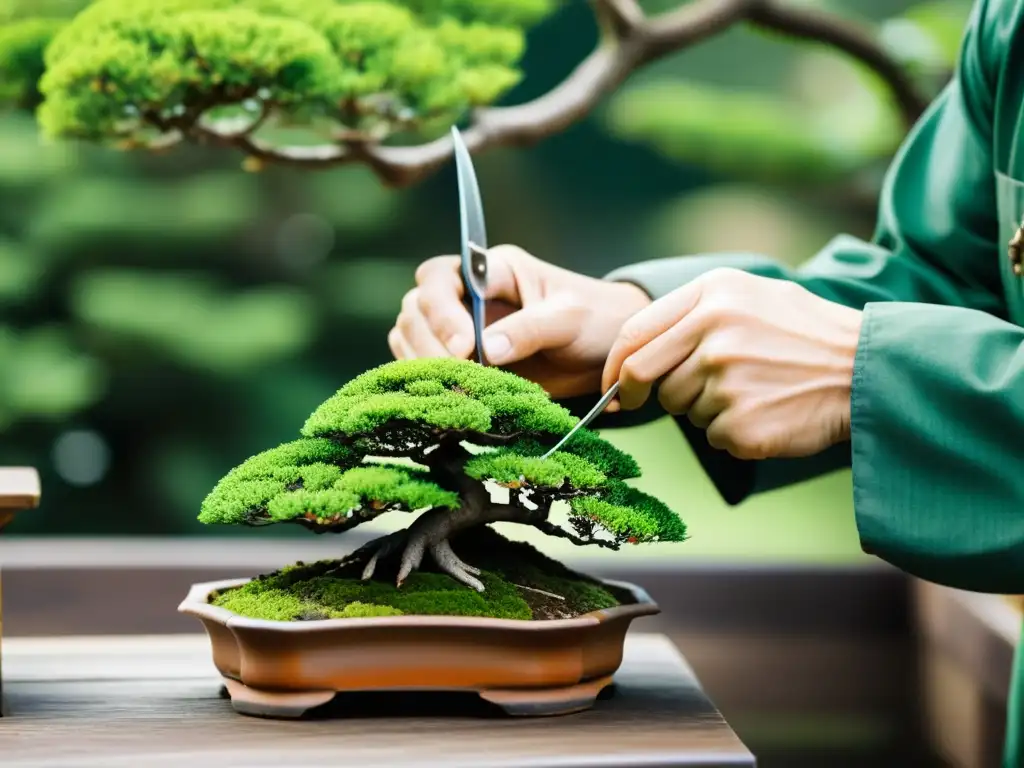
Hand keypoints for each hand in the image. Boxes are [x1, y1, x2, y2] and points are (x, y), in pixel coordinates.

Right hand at [391, 244, 651, 397]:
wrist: (609, 352)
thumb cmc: (595, 320)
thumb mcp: (569, 318)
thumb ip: (530, 329)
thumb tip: (486, 350)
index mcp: (494, 271)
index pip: (442, 276)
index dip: (442, 310)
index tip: (466, 347)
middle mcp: (470, 295)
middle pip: (417, 306)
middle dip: (429, 340)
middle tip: (457, 371)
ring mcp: (462, 328)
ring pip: (411, 334)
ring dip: (422, 361)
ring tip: (453, 386)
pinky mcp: (464, 361)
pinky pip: (424, 364)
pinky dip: (427, 378)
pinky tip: (447, 393)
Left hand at [601, 268, 862, 459]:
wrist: (866, 368)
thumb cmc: (804, 332)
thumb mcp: (749, 294)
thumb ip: (691, 312)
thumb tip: (633, 350)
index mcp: (711, 296)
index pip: (634, 335)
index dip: (614, 368)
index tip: (612, 387)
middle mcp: (713, 334)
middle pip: (647, 378)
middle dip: (646, 394)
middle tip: (655, 402)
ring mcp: (726, 380)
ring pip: (682, 408)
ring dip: (704, 408)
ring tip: (751, 390)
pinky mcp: (740, 423)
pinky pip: (712, 435)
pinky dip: (732, 432)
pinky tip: (766, 411)